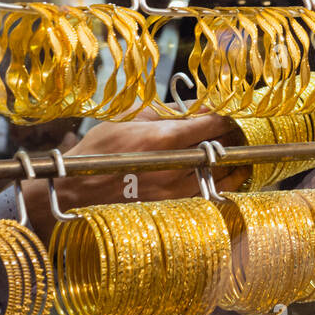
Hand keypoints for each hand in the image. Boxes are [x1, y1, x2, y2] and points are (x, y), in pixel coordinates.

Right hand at [20, 107, 250, 241]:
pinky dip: (222, 186)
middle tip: (240, 133)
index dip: (227, 117)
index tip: (232, 114)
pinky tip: (225, 179)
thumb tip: (198, 106)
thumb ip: (166, 111)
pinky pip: (209, 197)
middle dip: (233, 140)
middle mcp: (173, 166)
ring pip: (221, 176)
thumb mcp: (129, 118)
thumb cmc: (99, 150)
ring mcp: (174, 191)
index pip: (212, 124)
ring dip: (233, 165)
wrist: (74, 190)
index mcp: (163, 138)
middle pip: (221, 150)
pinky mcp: (172, 208)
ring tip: (238, 156)